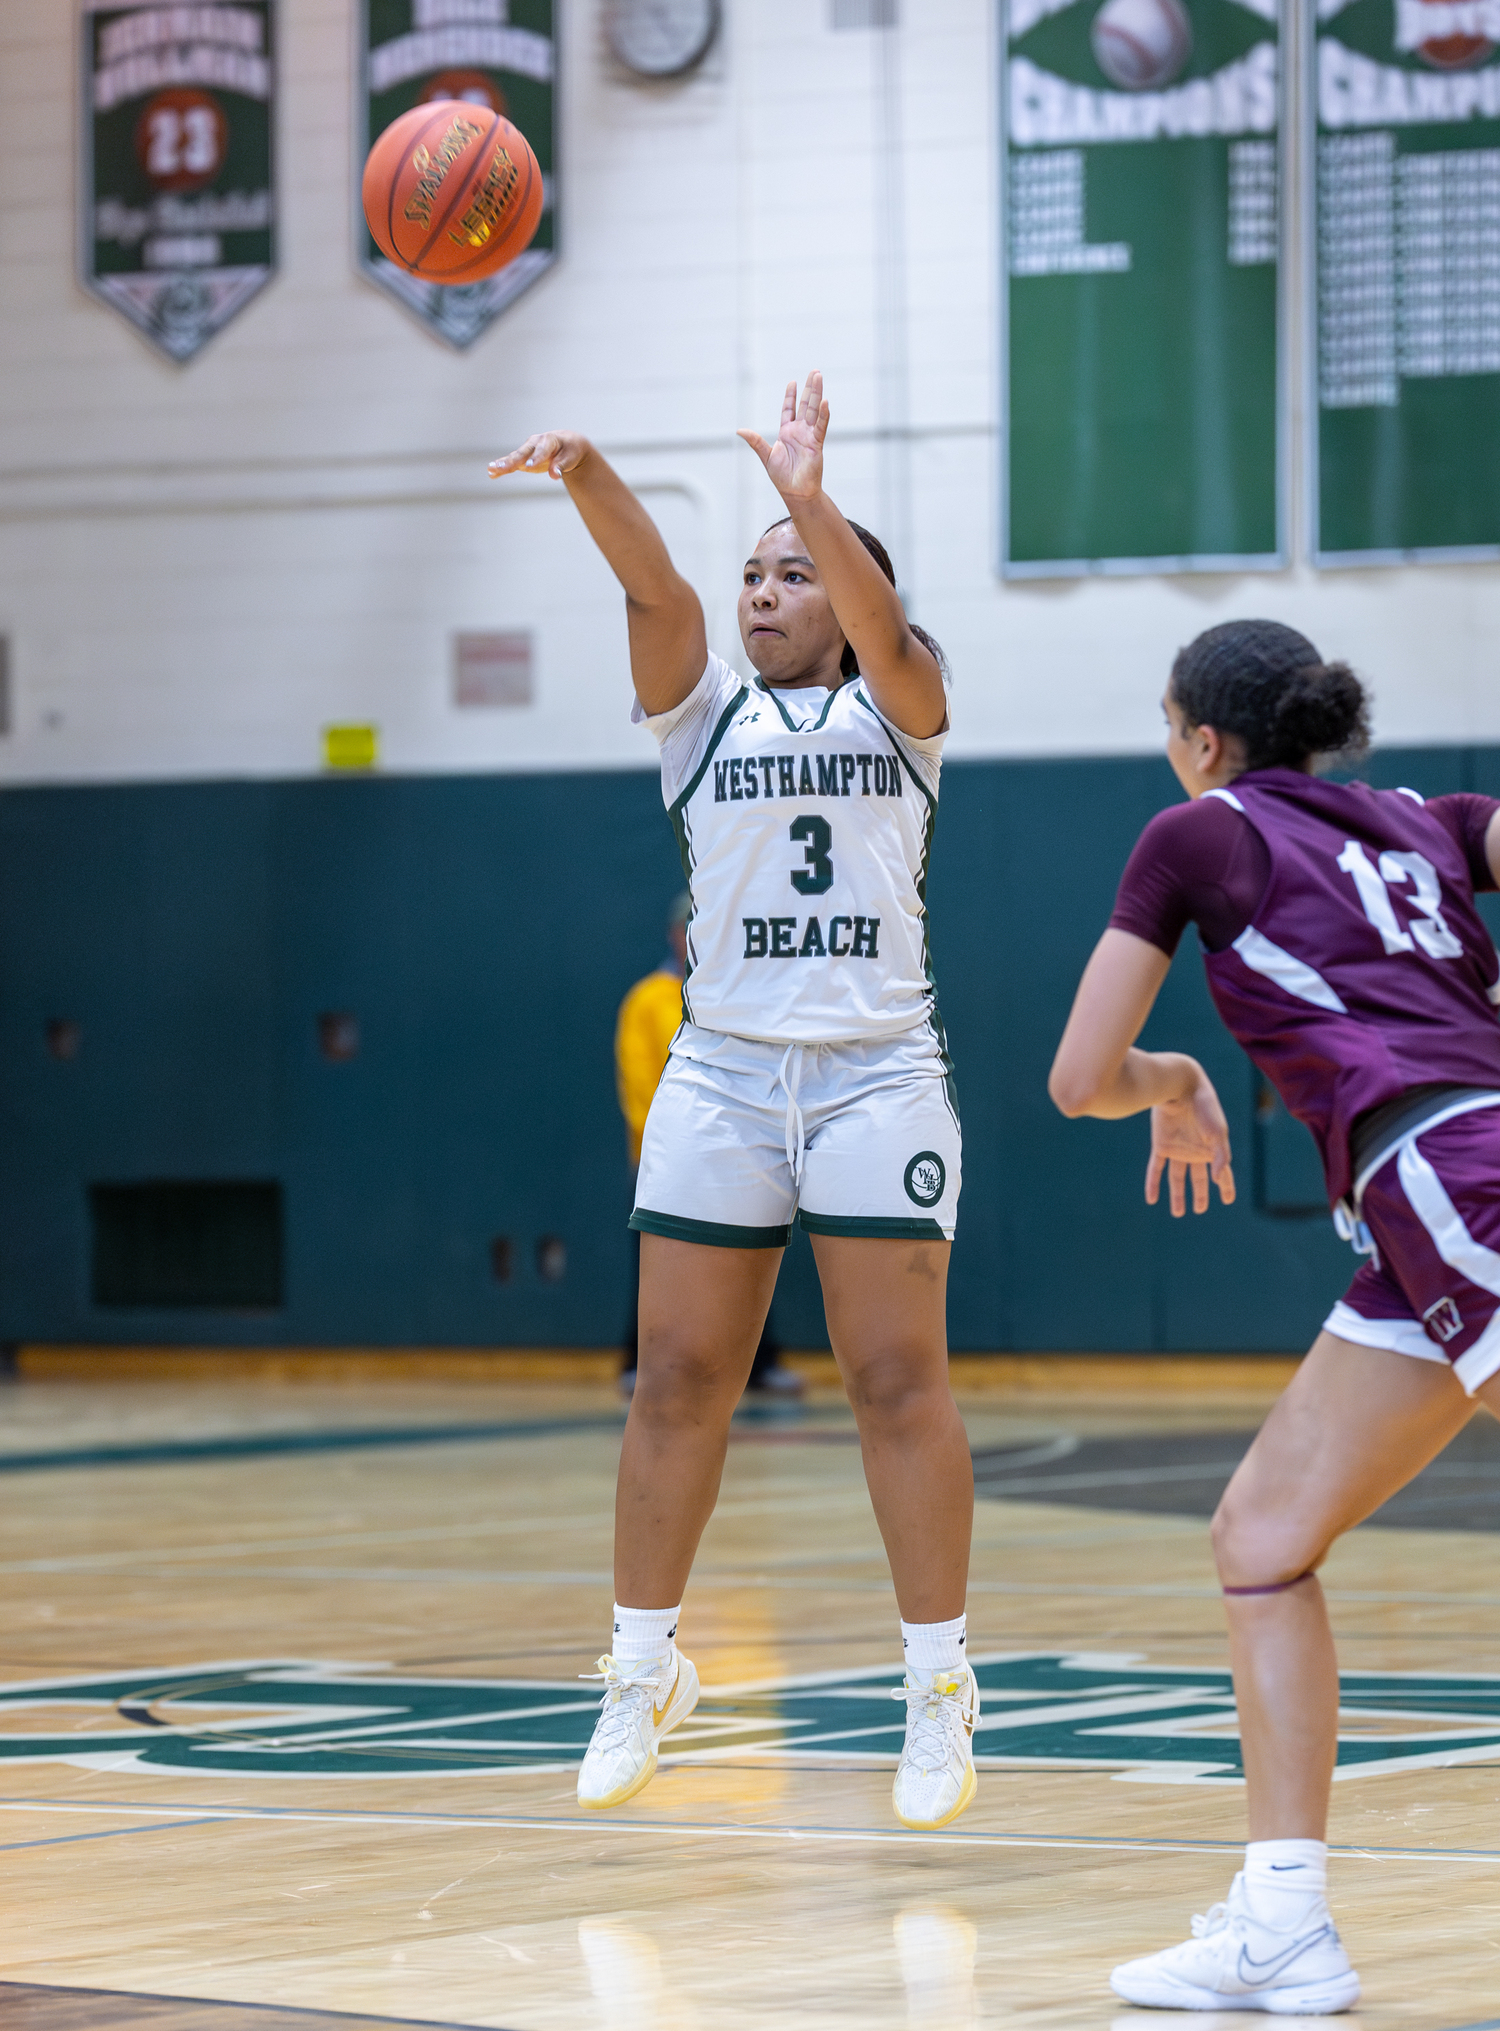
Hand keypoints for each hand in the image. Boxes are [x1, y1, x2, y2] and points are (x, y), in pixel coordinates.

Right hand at [488, 430, 589, 480]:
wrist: (565, 444)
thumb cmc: (569, 451)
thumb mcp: (569, 458)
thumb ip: (561, 466)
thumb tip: (555, 476)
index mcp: (548, 441)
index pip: (541, 451)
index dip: (535, 458)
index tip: (529, 467)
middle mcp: (535, 443)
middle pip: (523, 452)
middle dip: (513, 460)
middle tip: (503, 467)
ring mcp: (527, 449)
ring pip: (514, 457)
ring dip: (502, 463)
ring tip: (491, 469)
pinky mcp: (523, 458)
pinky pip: (512, 463)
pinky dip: (502, 467)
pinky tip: (491, 473)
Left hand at [738, 371, 828, 501]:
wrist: (795, 492)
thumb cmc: (782, 477)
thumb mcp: (766, 455)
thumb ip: (755, 441)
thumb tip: (739, 430)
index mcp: (787, 433)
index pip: (789, 409)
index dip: (791, 396)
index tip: (793, 382)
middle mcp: (800, 431)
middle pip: (805, 405)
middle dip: (809, 388)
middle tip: (815, 372)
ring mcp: (809, 436)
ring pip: (814, 411)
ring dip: (817, 394)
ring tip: (819, 377)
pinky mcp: (816, 444)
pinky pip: (821, 427)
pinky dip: (823, 415)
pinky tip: (825, 402)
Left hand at [1146, 1066, 1235, 1216]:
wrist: (1180, 1086)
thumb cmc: (1204, 1106)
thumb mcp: (1218, 1131)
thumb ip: (1220, 1155)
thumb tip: (1218, 1178)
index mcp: (1213, 1148)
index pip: (1223, 1172)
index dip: (1226, 1186)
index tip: (1228, 1200)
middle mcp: (1195, 1150)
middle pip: (1197, 1178)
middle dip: (1199, 1195)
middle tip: (1200, 1210)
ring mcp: (1177, 1148)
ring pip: (1176, 1177)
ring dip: (1177, 1195)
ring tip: (1179, 1213)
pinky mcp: (1160, 1144)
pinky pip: (1155, 1168)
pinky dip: (1153, 1184)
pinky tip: (1151, 1200)